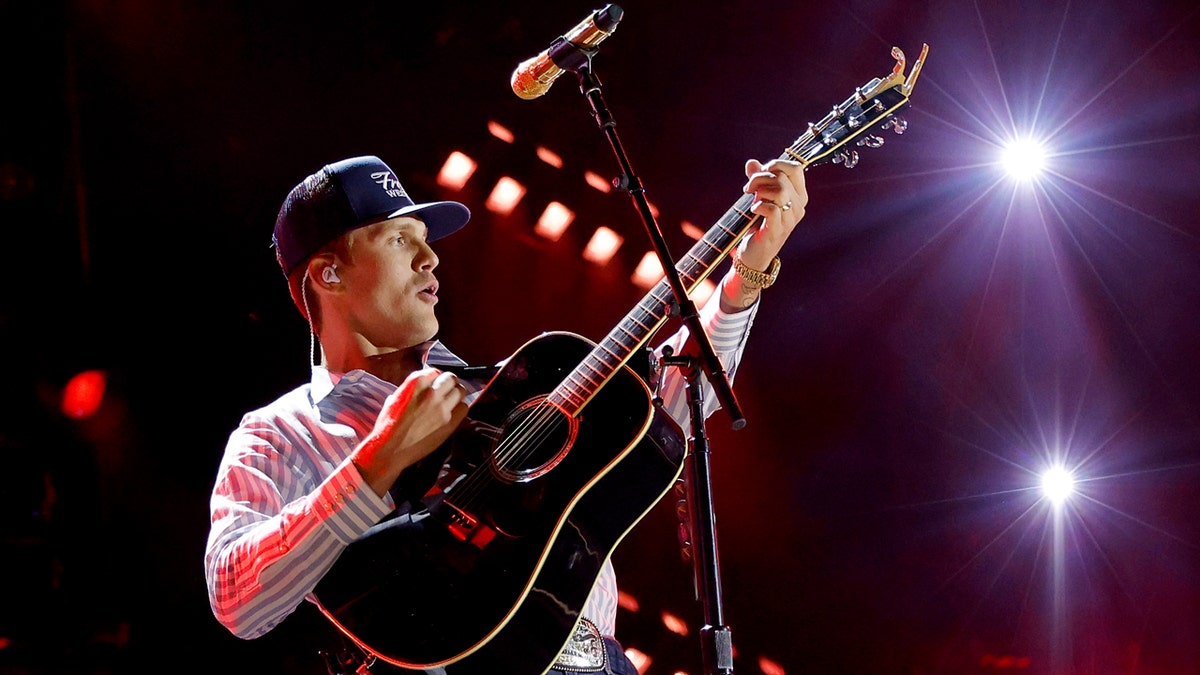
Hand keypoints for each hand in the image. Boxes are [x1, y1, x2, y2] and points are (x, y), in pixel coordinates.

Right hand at [353, 368, 469, 496]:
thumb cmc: (387, 426)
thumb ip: (409, 390)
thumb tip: (418, 390)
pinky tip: (453, 413)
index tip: (434, 384)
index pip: (435, 371)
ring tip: (450, 401)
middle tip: (446, 390)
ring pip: (461, 392)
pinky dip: (459, 409)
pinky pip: (464, 409)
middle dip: (449, 383)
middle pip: (451, 378)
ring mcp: (443, 408)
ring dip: (456, 395)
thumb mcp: (394, 399)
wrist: (389, 450)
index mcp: (416, 383)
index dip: (435, 379)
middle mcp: (432, 392)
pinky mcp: (449, 423)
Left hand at [741, 158, 805, 264]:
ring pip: (779, 192)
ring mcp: (790, 220)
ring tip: (752, 201)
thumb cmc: (758, 223)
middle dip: (759, 178)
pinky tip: (754, 210)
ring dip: (760, 192)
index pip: (795, 168)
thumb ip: (757, 179)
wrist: (754, 253)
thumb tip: (751, 163)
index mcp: (798, 195)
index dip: (776, 165)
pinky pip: (772, 209)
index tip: (761, 172)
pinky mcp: (778, 231)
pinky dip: (759, 206)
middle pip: (782, 178)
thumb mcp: (758, 197)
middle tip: (748, 189)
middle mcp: (798, 207)